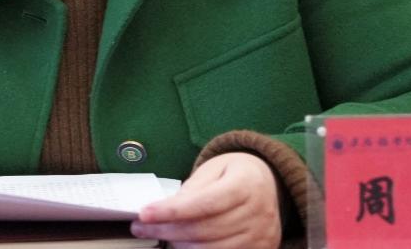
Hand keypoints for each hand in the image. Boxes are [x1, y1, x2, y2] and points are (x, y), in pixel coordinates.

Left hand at [131, 152, 282, 248]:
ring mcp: (261, 235)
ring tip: (161, 235)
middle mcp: (258, 212)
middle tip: (141, 227)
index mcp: (246, 184)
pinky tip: (182, 245)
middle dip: (166, 230)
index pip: (204, 203)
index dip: (171, 211)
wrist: (269, 183)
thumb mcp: (214, 169)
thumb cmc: (235, 173)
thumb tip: (163, 211)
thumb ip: (192, 190)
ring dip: (179, 245)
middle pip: (203, 230)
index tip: (144, 214)